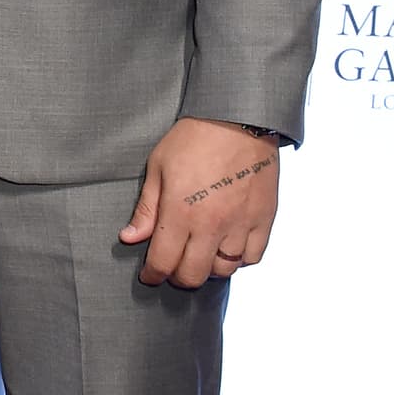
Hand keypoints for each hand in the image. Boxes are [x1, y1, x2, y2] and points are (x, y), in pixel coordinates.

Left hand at [118, 117, 280, 287]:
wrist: (237, 118)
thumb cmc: (193, 138)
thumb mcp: (158, 166)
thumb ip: (146, 208)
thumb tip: (129, 238)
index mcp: (181, 212)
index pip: (163, 262)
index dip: (153, 274)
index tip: (149, 275)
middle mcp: (212, 225)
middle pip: (193, 275)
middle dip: (178, 276)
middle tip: (173, 266)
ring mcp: (240, 225)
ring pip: (224, 270)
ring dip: (209, 268)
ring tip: (200, 254)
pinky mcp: (263, 219)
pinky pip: (252, 258)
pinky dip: (239, 259)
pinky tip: (228, 246)